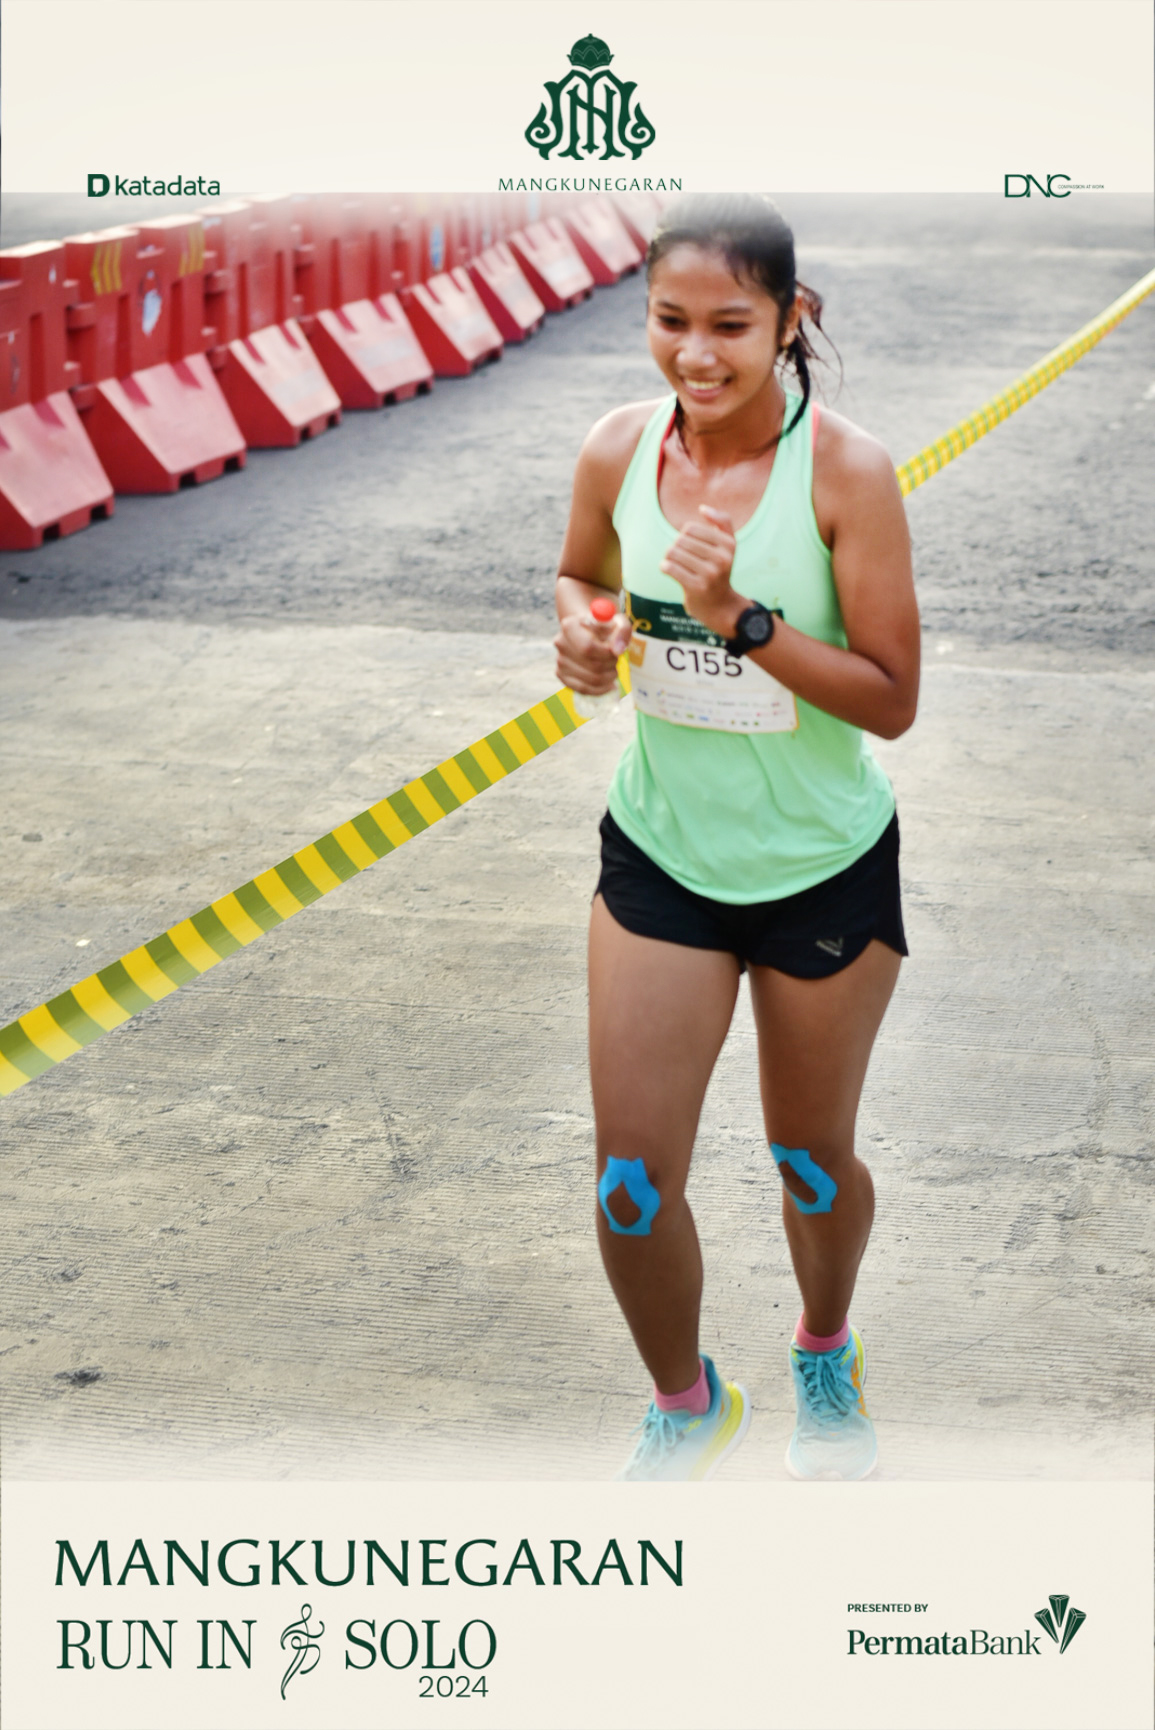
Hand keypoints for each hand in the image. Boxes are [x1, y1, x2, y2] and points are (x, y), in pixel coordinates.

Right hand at [553, 602, 632, 695]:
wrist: (590, 631)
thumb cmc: (605, 627)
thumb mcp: (618, 622)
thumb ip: (622, 631)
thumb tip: (617, 651)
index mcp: (570, 625)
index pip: (588, 648)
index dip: (607, 654)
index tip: (616, 652)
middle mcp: (561, 643)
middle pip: (593, 666)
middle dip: (611, 665)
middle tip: (616, 660)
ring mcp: (560, 660)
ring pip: (591, 680)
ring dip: (609, 677)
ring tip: (612, 667)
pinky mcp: (561, 675)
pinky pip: (583, 689)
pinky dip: (601, 689)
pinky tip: (609, 682)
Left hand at [659, 505, 746, 637]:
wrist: (719, 605)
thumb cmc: (719, 569)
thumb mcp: (728, 544)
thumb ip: (723, 521)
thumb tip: (703, 508)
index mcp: (729, 544)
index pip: (690, 528)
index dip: (683, 535)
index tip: (688, 546)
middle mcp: (722, 559)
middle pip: (680, 540)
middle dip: (675, 547)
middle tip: (679, 557)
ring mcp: (710, 574)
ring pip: (673, 552)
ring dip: (668, 557)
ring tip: (673, 563)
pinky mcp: (696, 587)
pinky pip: (670, 568)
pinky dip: (664, 567)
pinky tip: (667, 570)